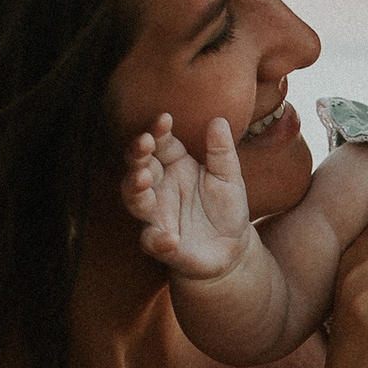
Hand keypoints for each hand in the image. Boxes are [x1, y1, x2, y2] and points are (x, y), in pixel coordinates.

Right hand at [121, 113, 255, 283]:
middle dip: (138, 154)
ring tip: (143, 179)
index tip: (165, 119)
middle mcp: (159, 187)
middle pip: (138, 166)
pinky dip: (157, 240)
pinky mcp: (160, 244)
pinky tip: (170, 239)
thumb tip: (219, 120)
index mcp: (174, 164)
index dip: (158, 130)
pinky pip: (151, 241)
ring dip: (135, 190)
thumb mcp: (229, 177)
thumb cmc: (226, 207)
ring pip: (135, 200)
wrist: (232, 248)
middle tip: (145, 143)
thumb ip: (222, 152)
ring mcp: (156, 215)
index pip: (159, 142)